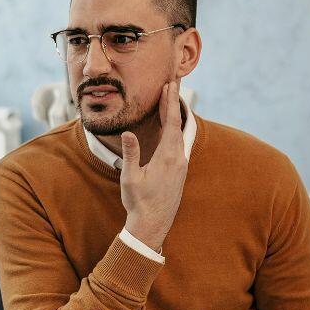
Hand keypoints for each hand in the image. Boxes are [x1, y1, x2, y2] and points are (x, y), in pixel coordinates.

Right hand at [121, 79, 189, 250]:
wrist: (153, 224)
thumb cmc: (139, 202)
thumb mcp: (130, 178)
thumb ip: (131, 154)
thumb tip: (127, 133)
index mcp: (167, 157)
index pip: (171, 123)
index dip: (170, 103)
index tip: (170, 86)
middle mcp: (179, 159)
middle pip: (178, 124)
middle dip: (174, 104)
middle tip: (172, 85)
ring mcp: (181, 166)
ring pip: (181, 134)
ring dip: (175, 116)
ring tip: (171, 102)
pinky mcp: (180, 172)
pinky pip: (180, 144)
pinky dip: (176, 130)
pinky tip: (171, 128)